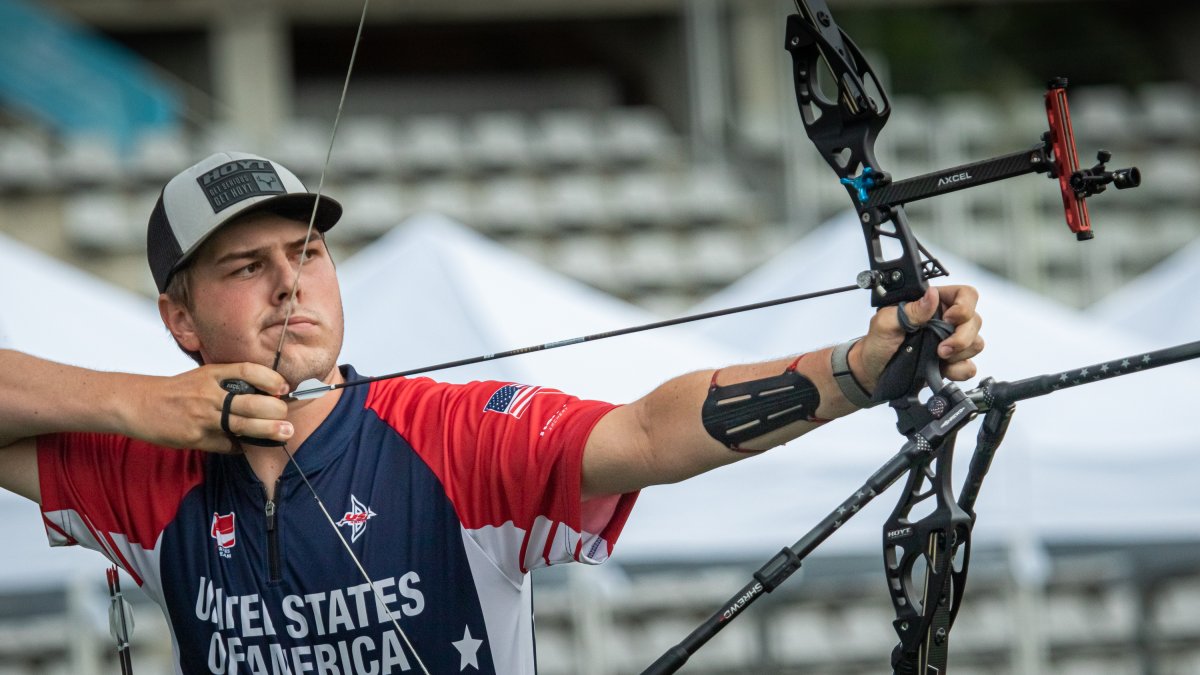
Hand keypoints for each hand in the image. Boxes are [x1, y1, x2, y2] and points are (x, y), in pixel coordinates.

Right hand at [127, 363, 292, 451]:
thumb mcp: (202, 376)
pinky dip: (238, 446)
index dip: (270, 379)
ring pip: (242, 425)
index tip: (284, 387)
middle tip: (287, 417)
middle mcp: (209, 393)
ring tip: (285, 433)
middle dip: (275, 411)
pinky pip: (226, 444)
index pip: (248, 371)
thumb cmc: (176, 391)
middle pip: (251, 402)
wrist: (139, 404)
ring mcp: (203, 417)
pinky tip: (245, 444)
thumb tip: (265, 395)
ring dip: (267, 431)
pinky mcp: (196, 437)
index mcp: (212, 374)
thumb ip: (229, 382)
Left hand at [852, 285, 984, 390]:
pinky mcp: (951, 363)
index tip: (949, 319)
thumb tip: (932, 295)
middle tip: (941, 348)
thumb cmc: (876, 344)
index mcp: (932, 304)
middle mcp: (945, 321)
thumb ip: (910, 309)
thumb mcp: (886, 322)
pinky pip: (969, 366)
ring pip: (976, 343)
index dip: (964, 306)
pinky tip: (942, 369)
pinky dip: (959, 370)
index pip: (964, 295)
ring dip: (960, 353)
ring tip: (937, 357)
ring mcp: (950, 342)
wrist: (872, 372)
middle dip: (962, 337)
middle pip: (974, 321)